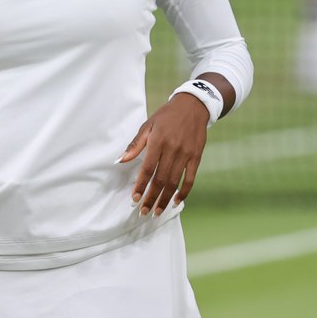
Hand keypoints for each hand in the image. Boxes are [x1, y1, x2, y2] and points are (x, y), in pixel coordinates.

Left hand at [119, 93, 209, 215]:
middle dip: (151, 198)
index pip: (148, 168)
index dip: (141, 185)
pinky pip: (190, 179)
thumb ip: (135, 145)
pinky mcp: (196, 157)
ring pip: (174, 182)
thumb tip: (120, 160)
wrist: (193, 106)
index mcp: (158, 141)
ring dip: (165, 199)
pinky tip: (176, 201)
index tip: (134, 198)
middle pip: (160, 179)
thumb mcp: (148, 125)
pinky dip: (183, 192)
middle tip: (144, 211)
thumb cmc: (167, 116)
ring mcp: (186, 154)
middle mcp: (173, 149)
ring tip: (157, 211)